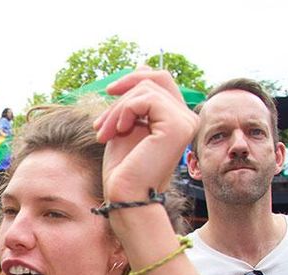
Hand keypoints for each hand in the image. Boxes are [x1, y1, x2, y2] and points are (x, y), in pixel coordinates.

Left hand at [93, 67, 198, 202]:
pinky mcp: (177, 126)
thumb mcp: (126, 125)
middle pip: (156, 78)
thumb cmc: (123, 169)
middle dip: (123, 91)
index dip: (133, 79)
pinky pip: (146, 99)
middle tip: (100, 120)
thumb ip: (134, 101)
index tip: (109, 93)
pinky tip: (116, 130)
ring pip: (147, 89)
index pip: (160, 80)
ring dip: (117, 109)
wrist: (125, 196)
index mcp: (176, 118)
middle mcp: (187, 118)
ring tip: (104, 133)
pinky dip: (124, 111)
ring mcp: (185, 121)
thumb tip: (143, 66)